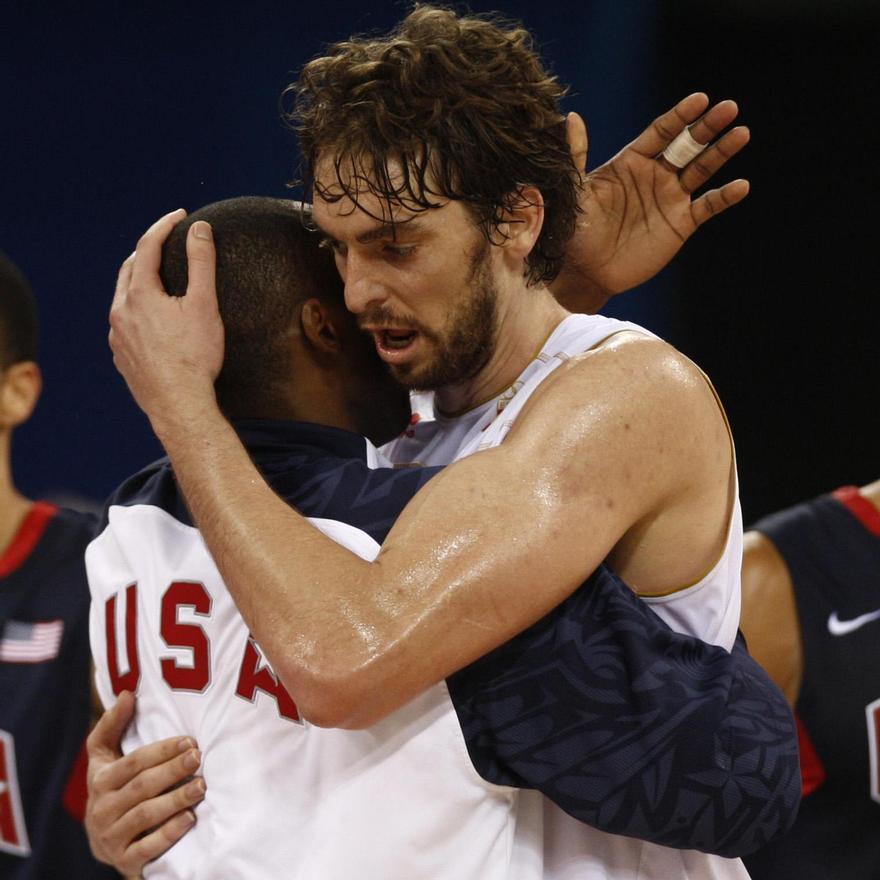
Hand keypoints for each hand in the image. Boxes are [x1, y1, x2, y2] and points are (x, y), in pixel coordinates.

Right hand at [85, 691, 206, 875]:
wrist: (105, 842)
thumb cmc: (112, 787)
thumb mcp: (105, 757)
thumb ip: (113, 725)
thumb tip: (127, 693)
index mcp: (100, 780)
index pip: (133, 763)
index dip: (161, 751)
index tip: (189, 741)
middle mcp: (102, 810)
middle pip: (142, 787)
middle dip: (172, 770)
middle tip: (199, 758)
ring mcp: (112, 837)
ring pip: (146, 815)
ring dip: (176, 800)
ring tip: (202, 786)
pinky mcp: (124, 860)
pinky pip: (147, 848)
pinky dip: (169, 833)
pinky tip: (190, 820)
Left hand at [109, 210, 223, 435]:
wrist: (179, 404)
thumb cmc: (195, 356)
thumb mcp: (204, 305)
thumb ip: (201, 263)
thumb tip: (199, 229)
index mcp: (139, 295)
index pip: (147, 247)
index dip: (164, 227)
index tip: (180, 215)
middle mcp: (121, 312)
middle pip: (130, 269)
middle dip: (147, 251)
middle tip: (167, 243)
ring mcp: (117, 337)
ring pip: (124, 298)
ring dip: (139, 282)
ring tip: (159, 279)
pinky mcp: (121, 357)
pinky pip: (124, 325)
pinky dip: (137, 311)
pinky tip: (152, 320)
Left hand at [553, 93, 749, 311]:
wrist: (587, 272)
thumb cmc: (576, 230)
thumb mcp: (576, 192)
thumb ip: (577, 155)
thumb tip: (572, 118)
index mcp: (631, 162)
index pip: (661, 132)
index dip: (680, 116)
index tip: (700, 99)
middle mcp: (655, 175)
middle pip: (687, 145)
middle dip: (707, 127)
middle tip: (729, 108)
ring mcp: (670, 198)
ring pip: (702, 169)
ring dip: (721, 151)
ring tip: (741, 133)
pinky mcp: (681, 224)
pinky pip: (707, 207)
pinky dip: (724, 197)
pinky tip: (741, 185)